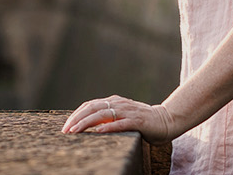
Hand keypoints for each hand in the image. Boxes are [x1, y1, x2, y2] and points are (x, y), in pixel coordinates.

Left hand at [60, 94, 182, 143]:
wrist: (167, 120)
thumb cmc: (143, 122)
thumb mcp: (122, 117)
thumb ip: (108, 118)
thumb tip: (89, 126)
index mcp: (114, 101)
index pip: (90, 105)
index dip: (76, 115)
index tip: (66, 126)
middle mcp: (119, 104)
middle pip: (92, 108)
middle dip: (76, 119)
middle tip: (65, 130)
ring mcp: (128, 111)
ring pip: (103, 114)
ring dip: (86, 123)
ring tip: (75, 131)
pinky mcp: (138, 121)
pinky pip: (120, 123)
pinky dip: (108, 127)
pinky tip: (98, 132)